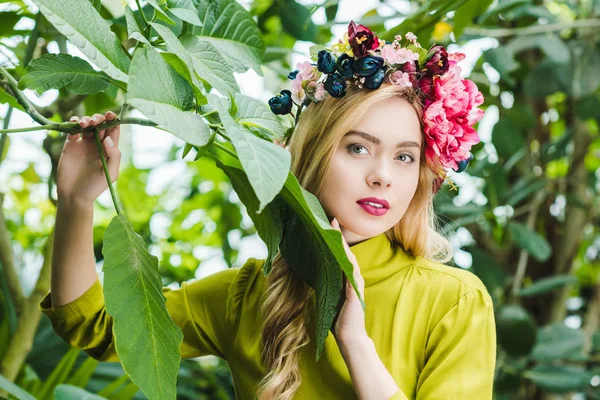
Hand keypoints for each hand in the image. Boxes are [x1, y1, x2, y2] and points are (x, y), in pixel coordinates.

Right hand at [56, 111, 120, 206]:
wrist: (74, 195)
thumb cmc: (95, 186)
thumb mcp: (110, 173)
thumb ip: (113, 155)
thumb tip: (108, 139)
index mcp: (109, 149)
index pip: (113, 130)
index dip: (113, 120)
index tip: (110, 115)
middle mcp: (97, 144)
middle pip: (100, 124)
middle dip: (99, 118)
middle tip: (95, 122)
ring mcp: (84, 143)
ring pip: (87, 124)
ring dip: (87, 119)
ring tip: (85, 124)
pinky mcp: (70, 145)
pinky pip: (72, 130)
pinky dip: (73, 123)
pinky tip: (75, 123)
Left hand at [330, 217, 367, 345]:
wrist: (350, 337)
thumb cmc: (338, 317)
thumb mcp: (330, 294)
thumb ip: (326, 281)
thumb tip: (312, 267)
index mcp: (346, 278)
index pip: (341, 254)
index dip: (335, 238)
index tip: (328, 222)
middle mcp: (353, 278)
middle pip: (346, 252)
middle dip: (339, 236)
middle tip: (331, 219)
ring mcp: (355, 286)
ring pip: (349, 261)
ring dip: (343, 246)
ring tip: (336, 232)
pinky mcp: (354, 296)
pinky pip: (350, 277)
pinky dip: (347, 266)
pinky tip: (344, 257)